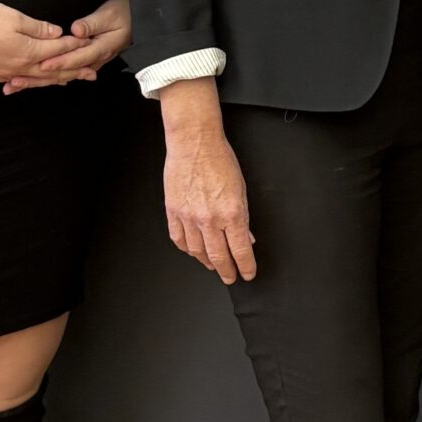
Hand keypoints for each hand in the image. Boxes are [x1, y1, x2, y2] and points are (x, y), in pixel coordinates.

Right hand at [0, 0, 86, 84]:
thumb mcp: (12, 17)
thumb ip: (37, 27)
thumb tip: (56, 33)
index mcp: (27, 52)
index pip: (58, 49)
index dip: (74, 45)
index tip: (88, 43)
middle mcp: (18, 67)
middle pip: (52, 71)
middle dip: (73, 70)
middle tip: (91, 74)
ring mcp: (2, 73)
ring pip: (35, 79)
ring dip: (54, 80)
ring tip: (69, 80)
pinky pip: (17, 81)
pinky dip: (31, 82)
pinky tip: (33, 82)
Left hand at [3, 0, 132, 93]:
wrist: (136, 19)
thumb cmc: (123, 14)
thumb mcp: (109, 15)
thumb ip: (92, 23)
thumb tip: (76, 30)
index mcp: (100, 49)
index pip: (77, 58)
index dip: (59, 62)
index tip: (42, 64)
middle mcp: (93, 60)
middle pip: (64, 73)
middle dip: (39, 78)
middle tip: (17, 81)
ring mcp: (88, 62)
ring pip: (61, 76)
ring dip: (37, 81)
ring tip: (16, 84)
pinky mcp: (83, 61)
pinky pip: (62, 72)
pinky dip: (45, 77)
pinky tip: (29, 81)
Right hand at [159, 87, 255, 283]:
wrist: (194, 144)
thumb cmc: (220, 160)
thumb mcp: (242, 190)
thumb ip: (243, 217)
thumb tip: (246, 237)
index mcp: (231, 213)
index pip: (241, 250)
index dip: (246, 266)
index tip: (248, 273)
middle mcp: (209, 219)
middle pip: (219, 257)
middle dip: (227, 271)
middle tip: (231, 277)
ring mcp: (189, 217)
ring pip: (197, 251)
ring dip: (207, 262)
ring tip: (213, 265)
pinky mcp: (173, 211)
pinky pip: (179, 239)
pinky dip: (187, 249)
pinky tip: (193, 251)